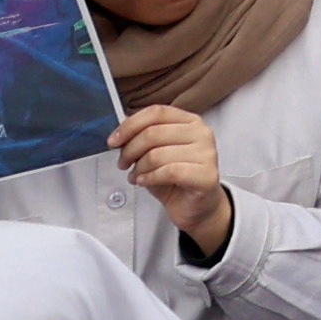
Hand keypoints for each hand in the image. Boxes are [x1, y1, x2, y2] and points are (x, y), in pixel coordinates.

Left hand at [112, 101, 232, 256]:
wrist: (197, 207)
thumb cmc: (175, 179)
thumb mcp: (155, 153)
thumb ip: (142, 138)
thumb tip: (122, 129)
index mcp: (190, 121)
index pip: (156, 112)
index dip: (130, 125)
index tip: (113, 141)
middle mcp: (201, 133)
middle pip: (153, 133)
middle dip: (129, 151)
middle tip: (123, 164)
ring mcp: (207, 153)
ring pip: (157, 154)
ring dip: (139, 168)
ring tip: (136, 176)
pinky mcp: (206, 175)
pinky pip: (169, 172)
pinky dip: (150, 178)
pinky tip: (145, 182)